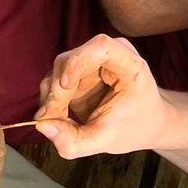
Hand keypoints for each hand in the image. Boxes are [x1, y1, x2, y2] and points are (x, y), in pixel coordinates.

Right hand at [34, 34, 169, 158]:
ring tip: (59, 123)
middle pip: (69, 61)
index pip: (100, 46)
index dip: (78, 61)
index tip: (66, 85)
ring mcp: (91, 60)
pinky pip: (55, 81)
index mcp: (129, 64)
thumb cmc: (134, 128)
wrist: (146, 123)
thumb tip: (41, 125)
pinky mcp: (78, 70)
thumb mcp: (106, 141)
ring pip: (57, 71)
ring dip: (51, 98)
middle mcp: (108, 54)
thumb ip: (74, 141)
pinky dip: (52, 100)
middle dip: (57, 93)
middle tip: (53, 121)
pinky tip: (61, 117)